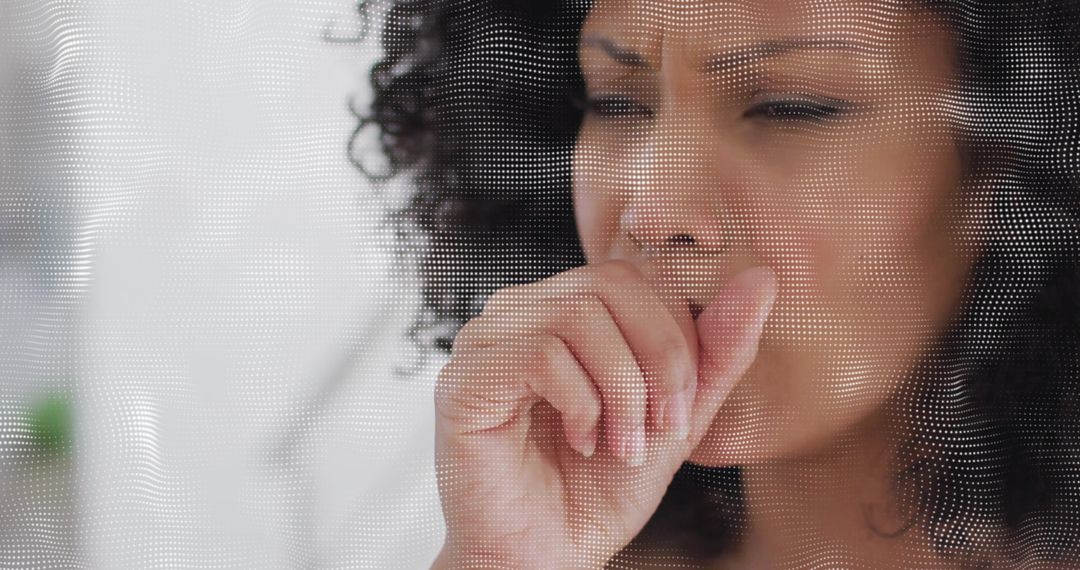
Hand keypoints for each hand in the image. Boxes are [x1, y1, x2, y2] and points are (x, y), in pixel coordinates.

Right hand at [432, 261, 776, 568]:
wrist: (547, 557)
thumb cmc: (601, 488)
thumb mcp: (680, 414)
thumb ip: (719, 350)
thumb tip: (763, 278)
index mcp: (569, 307)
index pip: (641, 273)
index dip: (681, 335)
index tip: (682, 410)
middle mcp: (523, 309)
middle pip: (613, 282)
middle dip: (661, 359)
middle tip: (662, 427)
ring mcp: (486, 338)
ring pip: (579, 314)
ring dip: (622, 389)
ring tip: (622, 443)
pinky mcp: (463, 378)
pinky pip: (540, 353)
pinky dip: (581, 403)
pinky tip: (581, 440)